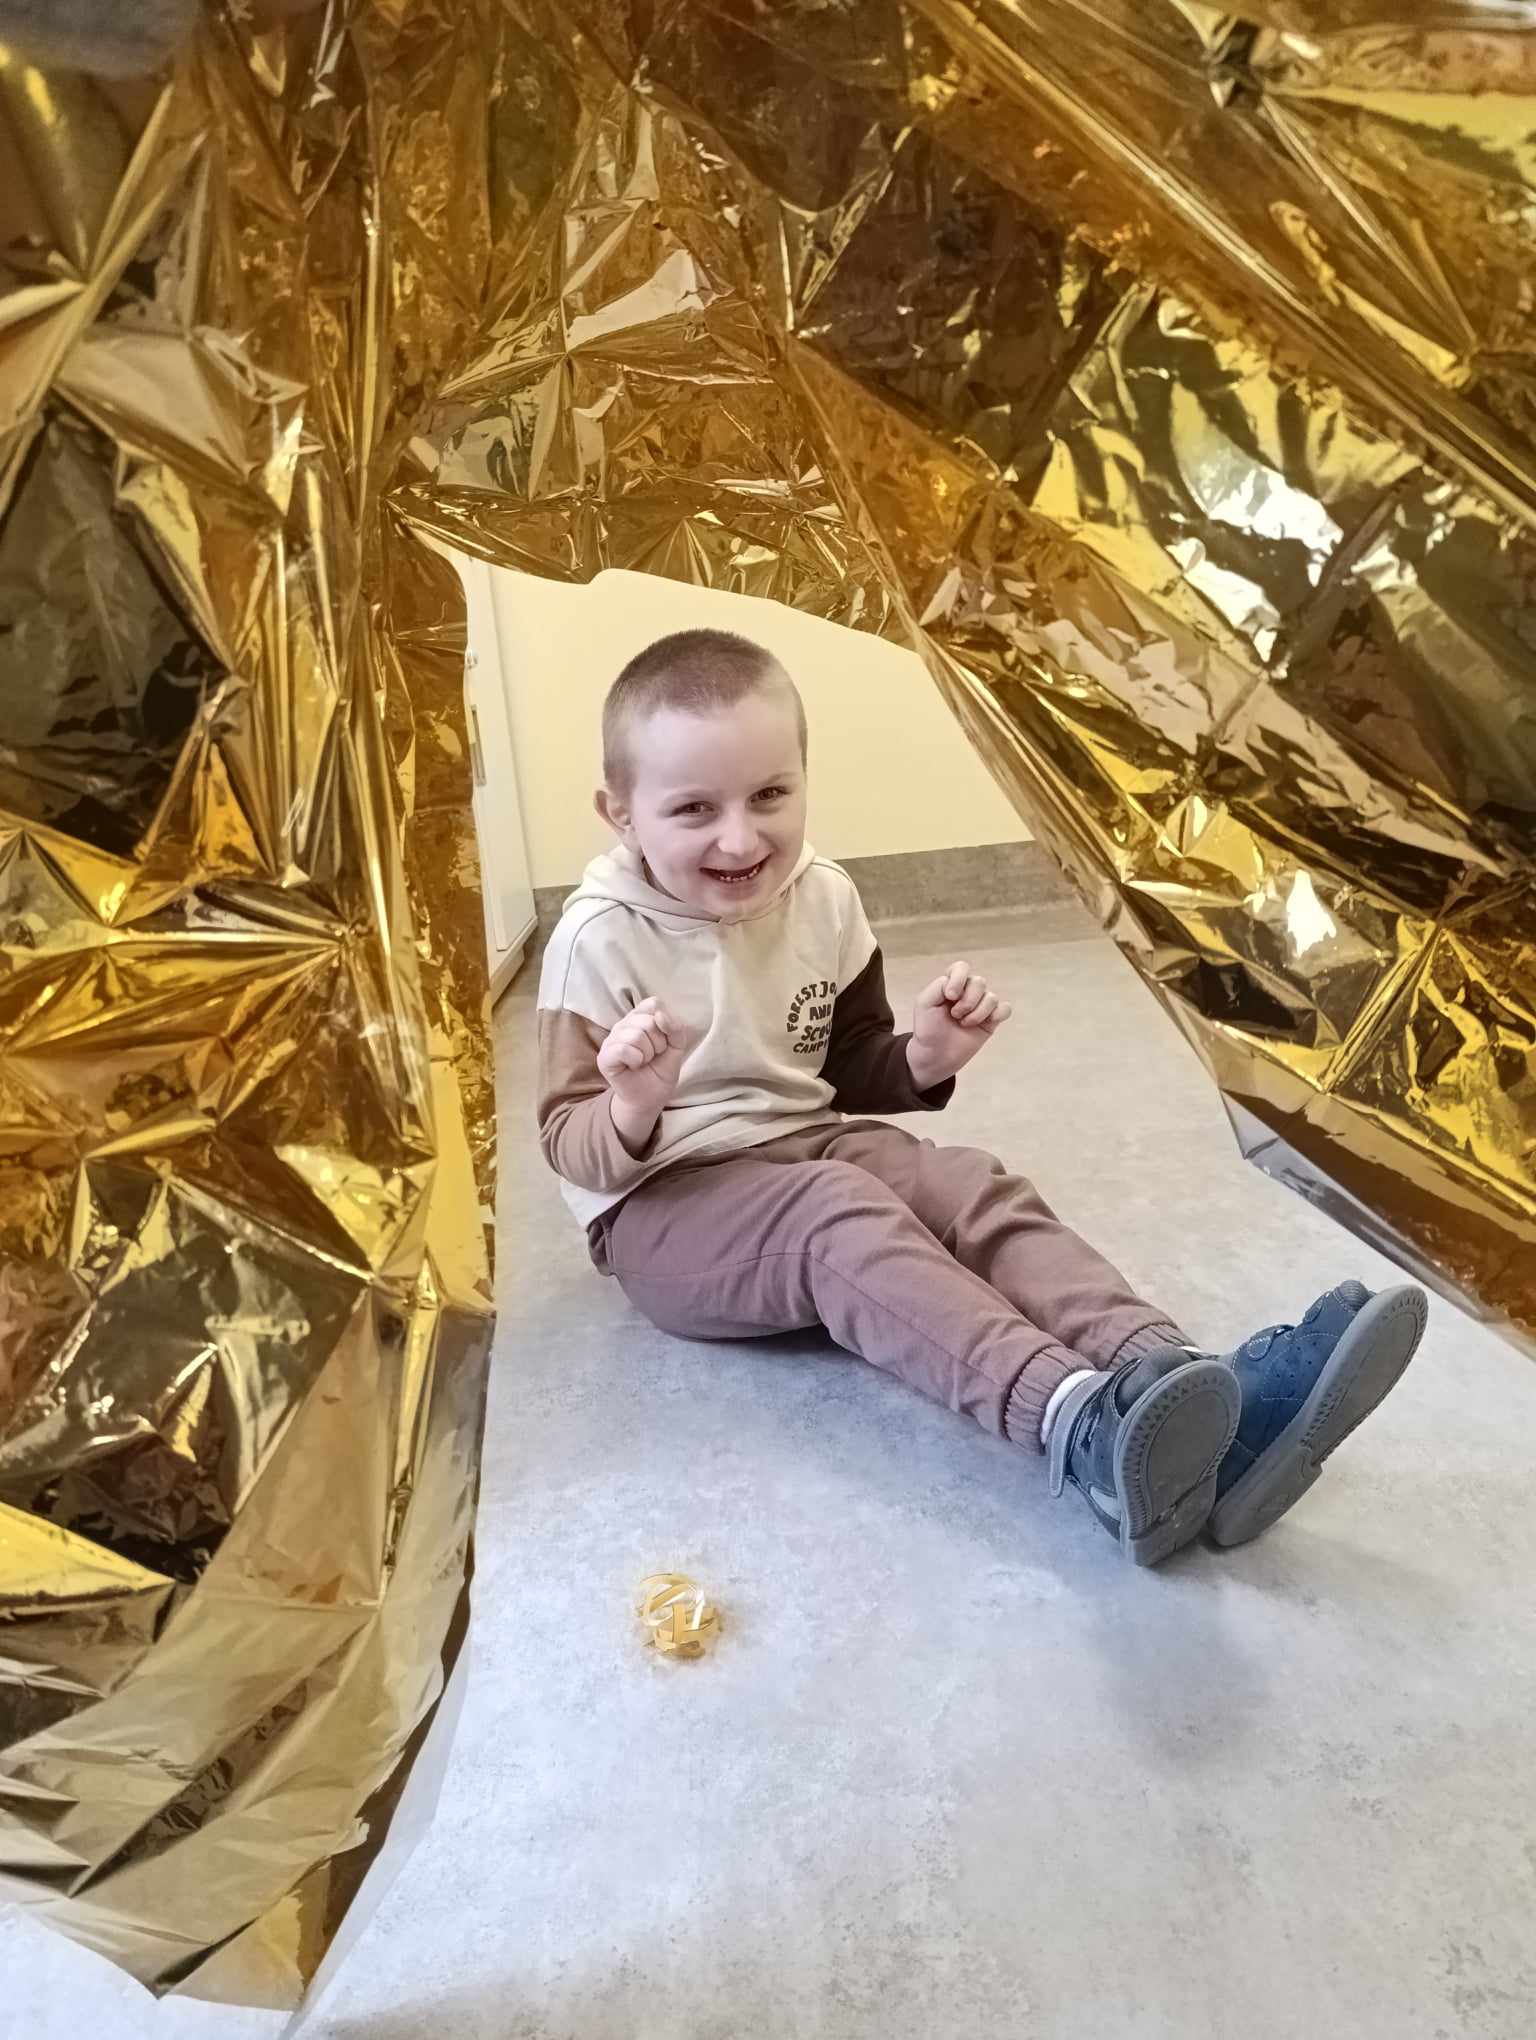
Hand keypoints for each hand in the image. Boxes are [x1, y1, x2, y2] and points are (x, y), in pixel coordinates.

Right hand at [598, 998, 690, 1151]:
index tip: (665, 1041)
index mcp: (639, 1017)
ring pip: (636, 1036)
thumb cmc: (660, 1070)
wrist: (651, 1098)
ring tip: (644, 1062)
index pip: (653, 1004)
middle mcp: (623, 1024)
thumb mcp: (677, 1047)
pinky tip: (634, 1066)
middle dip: (659, 1044)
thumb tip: (660, 1015)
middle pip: (648, 1021)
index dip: (665, 1024)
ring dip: (648, 1054)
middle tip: (653, 1056)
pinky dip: (636, 1060)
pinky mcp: (604, 1056)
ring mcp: (611, 1039)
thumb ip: (675, 1028)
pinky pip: (623, 1049)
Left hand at [908, 962, 1010, 1089]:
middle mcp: (968, 992)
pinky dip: (997, 1015)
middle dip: (967, 1001)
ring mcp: (981, 1006)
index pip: (962, 968)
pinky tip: (984, 1024)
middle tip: (955, 1015)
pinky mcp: (991, 1020)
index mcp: (951, 984)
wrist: (934, 1055)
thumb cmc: (927, 1028)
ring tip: (964, 1024)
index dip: (959, 978)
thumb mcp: (924, 1003)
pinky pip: (1005, 1009)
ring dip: (977, 1013)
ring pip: (992, 997)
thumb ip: (938, 986)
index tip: (950, 996)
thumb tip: (959, 986)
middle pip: (979, 982)